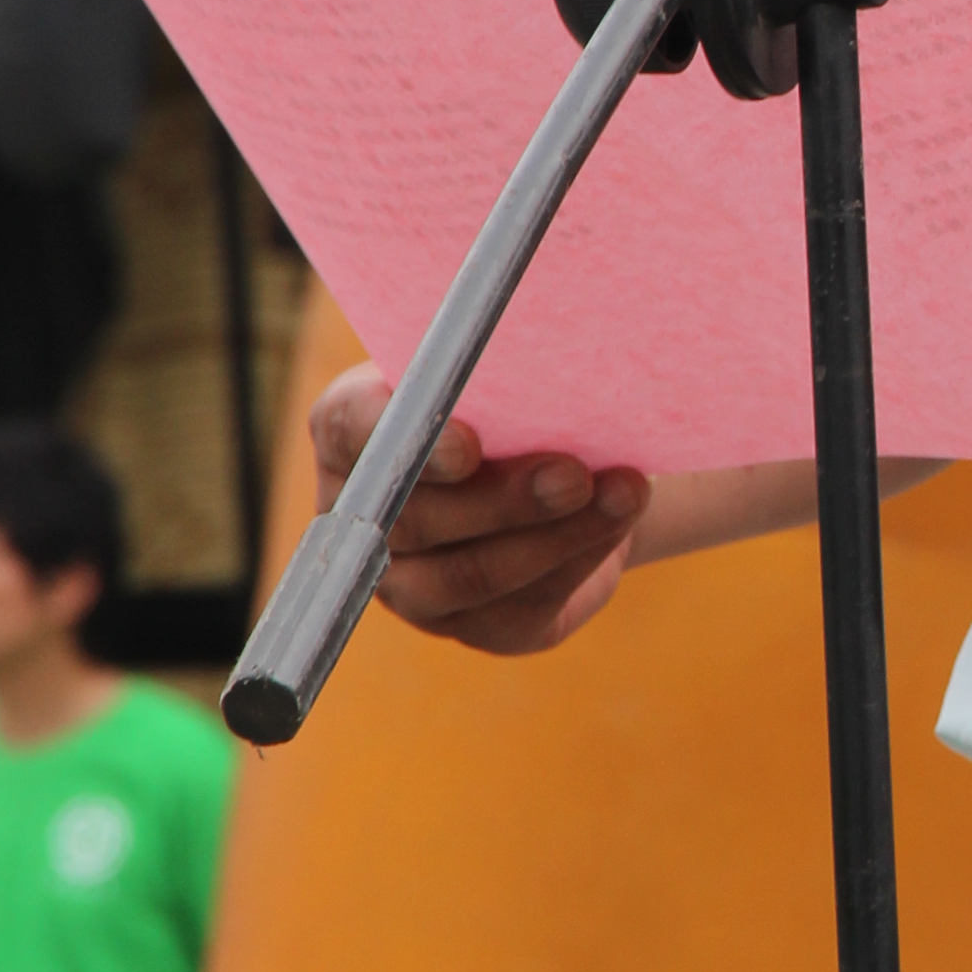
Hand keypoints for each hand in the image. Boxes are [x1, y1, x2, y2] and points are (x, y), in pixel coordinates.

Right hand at [308, 362, 649, 657]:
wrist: (558, 456)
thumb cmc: (515, 390)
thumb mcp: (497, 362)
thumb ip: (492, 357)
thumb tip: (532, 345)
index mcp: (349, 432)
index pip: (353, 432)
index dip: (409, 442)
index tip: (470, 444)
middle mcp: (365, 518)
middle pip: (419, 519)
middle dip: (504, 498)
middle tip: (573, 473)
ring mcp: (411, 585)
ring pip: (472, 574)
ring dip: (555, 535)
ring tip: (622, 493)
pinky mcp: (476, 626)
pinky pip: (520, 608)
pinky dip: (578, 559)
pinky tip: (618, 519)